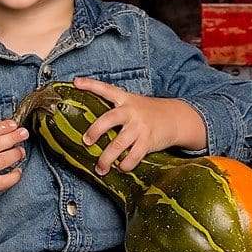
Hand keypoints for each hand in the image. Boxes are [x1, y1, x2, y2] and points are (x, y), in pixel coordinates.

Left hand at [72, 77, 203, 173]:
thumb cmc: (148, 112)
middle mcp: (131, 111)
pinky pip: (133, 157)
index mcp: (125, 99)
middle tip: (86, 141)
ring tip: (100, 168)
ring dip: (106, 159)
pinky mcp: (148, 141)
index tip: (76, 82)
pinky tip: (120, 168)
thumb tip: (92, 125)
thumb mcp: (133, 103)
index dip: (90, 85)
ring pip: (118, 145)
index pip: (106, 89)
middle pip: (109, 119)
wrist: (176, 117)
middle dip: (95, 131)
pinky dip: (125, 165)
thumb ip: (116, 109)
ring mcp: (140, 127)